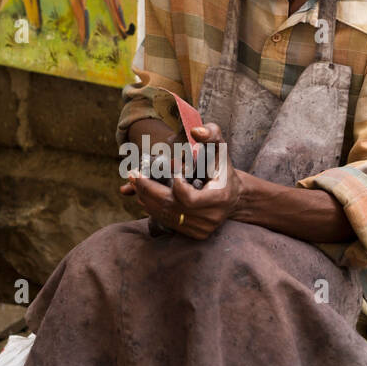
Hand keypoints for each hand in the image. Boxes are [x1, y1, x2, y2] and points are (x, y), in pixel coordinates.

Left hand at [127, 124, 240, 238]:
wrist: (233, 197)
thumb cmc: (223, 169)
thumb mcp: (220, 149)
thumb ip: (212, 134)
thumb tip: (196, 131)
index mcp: (219, 198)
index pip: (188, 198)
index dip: (176, 185)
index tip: (172, 169)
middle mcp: (211, 218)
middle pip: (171, 207)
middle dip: (148, 189)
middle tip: (133, 174)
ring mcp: (202, 229)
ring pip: (165, 215)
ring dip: (145, 198)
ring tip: (135, 182)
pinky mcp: (194, 234)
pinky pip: (167, 222)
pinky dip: (152, 208)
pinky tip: (143, 195)